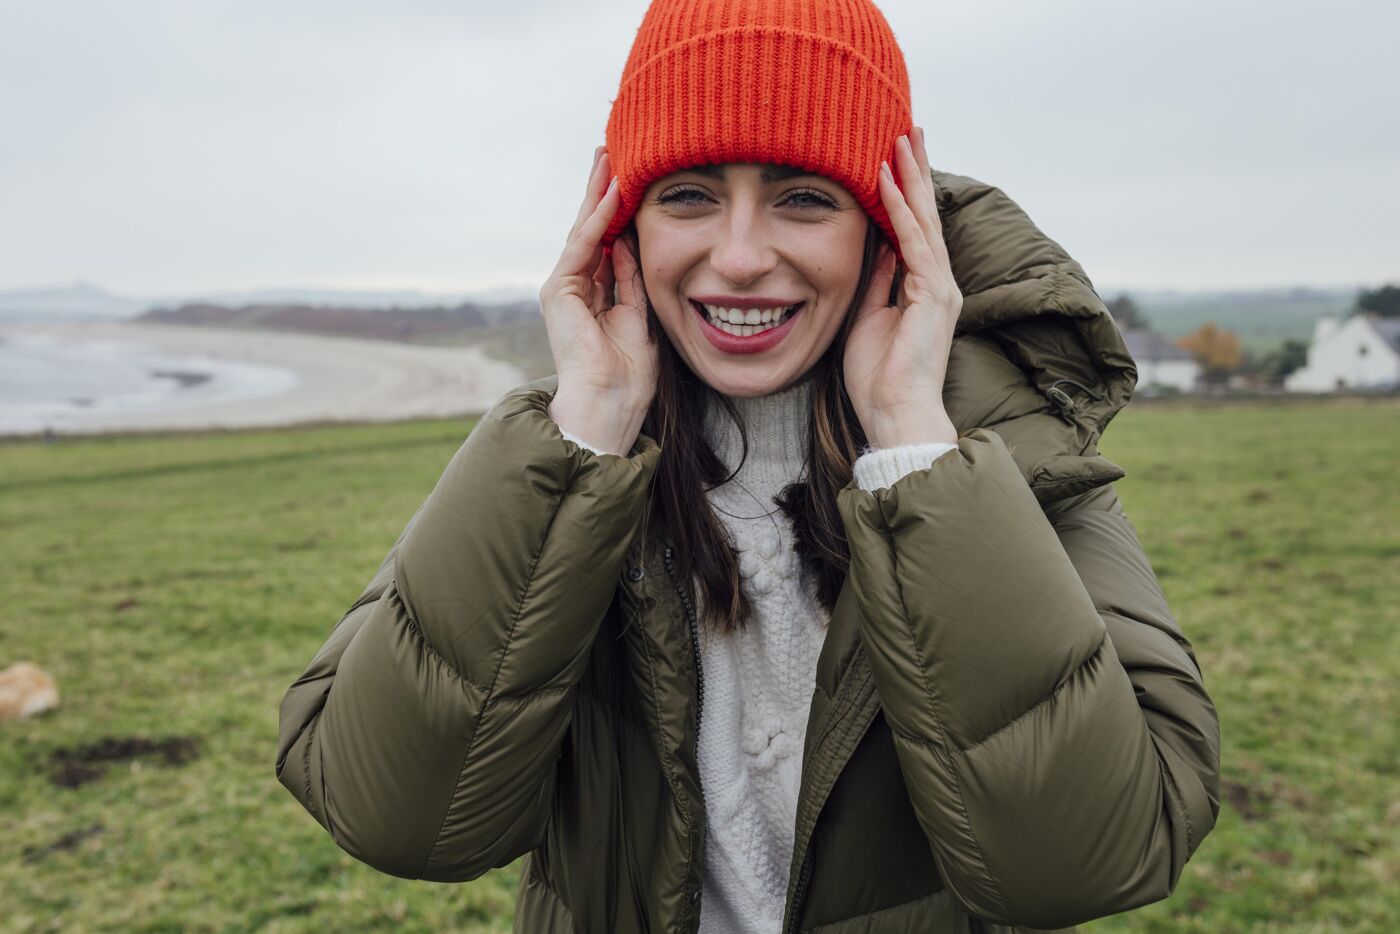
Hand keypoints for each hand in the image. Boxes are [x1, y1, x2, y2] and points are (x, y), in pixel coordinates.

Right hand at [539, 147, 658, 454]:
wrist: (608, 403)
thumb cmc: (628, 373)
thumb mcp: (638, 314)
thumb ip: (631, 278)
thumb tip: (629, 241)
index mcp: (594, 294)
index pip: (606, 242)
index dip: (618, 211)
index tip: (632, 178)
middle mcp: (574, 287)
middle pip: (590, 229)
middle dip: (601, 191)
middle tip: (612, 150)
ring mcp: (563, 287)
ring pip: (583, 230)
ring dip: (598, 192)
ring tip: (610, 156)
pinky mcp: (558, 290)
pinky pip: (583, 245)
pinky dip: (600, 218)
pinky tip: (614, 192)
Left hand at [843, 128, 961, 447]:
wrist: (895, 415)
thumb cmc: (879, 378)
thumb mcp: (869, 317)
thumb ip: (877, 281)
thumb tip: (877, 246)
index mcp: (924, 289)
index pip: (915, 230)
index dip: (906, 192)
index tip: (895, 158)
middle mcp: (938, 282)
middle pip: (926, 215)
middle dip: (916, 171)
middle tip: (908, 130)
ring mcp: (939, 287)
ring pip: (924, 220)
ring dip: (911, 177)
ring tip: (900, 138)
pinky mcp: (932, 295)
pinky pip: (914, 242)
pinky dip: (898, 208)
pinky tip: (886, 179)